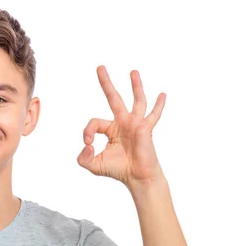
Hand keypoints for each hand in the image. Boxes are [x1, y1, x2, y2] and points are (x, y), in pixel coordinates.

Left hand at [77, 66, 165, 187]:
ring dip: (135, 86)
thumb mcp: (93, 165)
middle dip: (106, 83)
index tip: (87, 144)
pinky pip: (153, 116)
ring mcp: (136, 125)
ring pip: (136, 101)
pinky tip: (163, 94)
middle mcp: (123, 123)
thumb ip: (83, 157)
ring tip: (133, 72)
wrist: (137, 178)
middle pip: (113, 99)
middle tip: (99, 67)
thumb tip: (86, 145)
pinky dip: (158, 106)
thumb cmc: (117, 170)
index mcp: (110, 129)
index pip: (94, 122)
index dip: (87, 131)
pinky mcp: (146, 130)